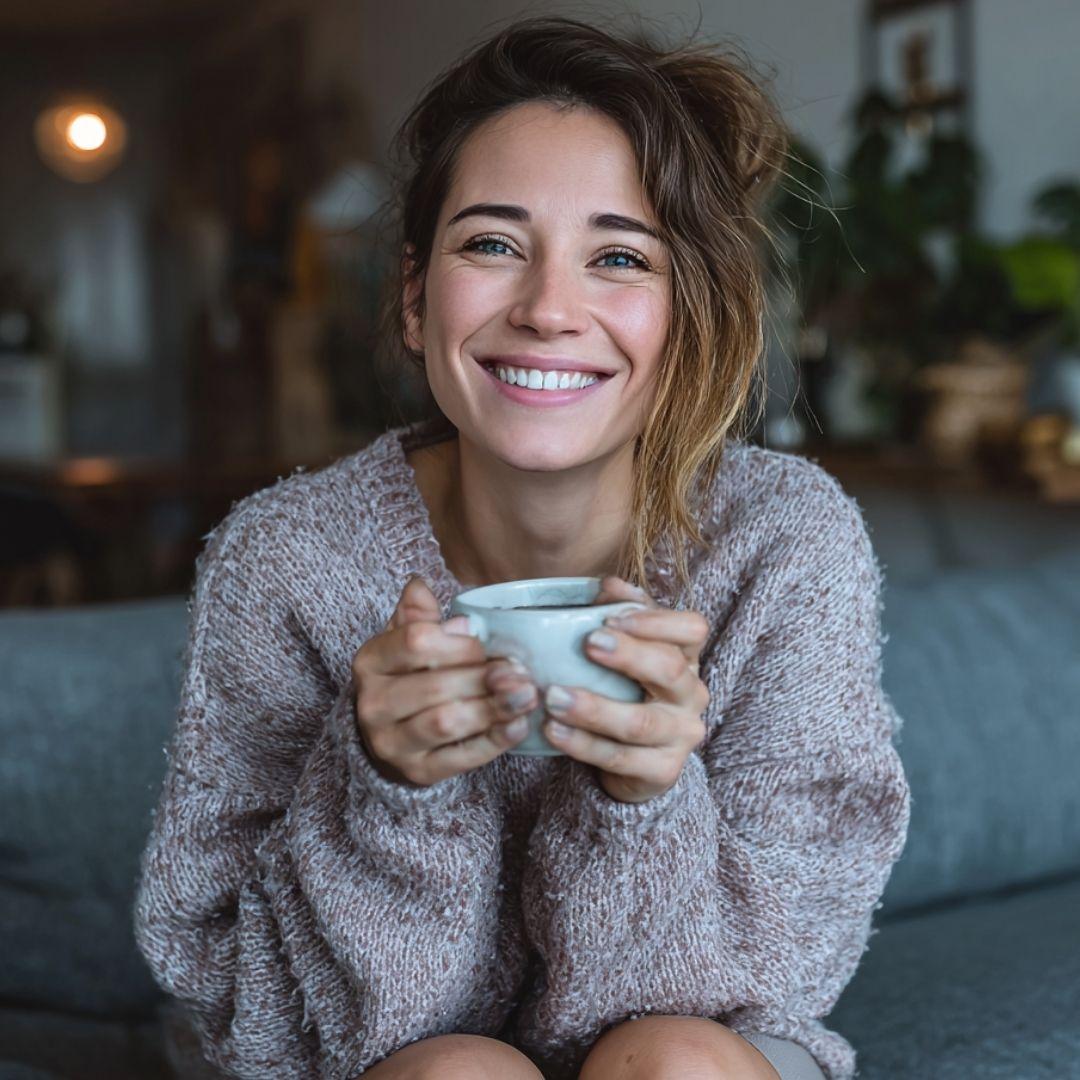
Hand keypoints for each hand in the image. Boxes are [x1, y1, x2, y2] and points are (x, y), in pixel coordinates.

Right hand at [351, 576, 536, 786]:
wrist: (391, 736)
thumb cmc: (409, 677)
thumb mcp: (405, 640)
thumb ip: (417, 614)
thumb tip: (420, 586)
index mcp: (371, 661)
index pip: (416, 642)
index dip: (460, 643)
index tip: (488, 644)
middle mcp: (373, 704)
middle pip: (436, 686)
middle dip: (485, 677)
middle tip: (521, 671)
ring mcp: (393, 743)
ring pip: (447, 723)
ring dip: (494, 708)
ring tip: (527, 695)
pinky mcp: (418, 772)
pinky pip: (461, 758)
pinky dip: (494, 741)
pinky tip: (519, 725)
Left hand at [542, 575, 710, 803]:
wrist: (634, 760)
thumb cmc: (626, 692)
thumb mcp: (626, 652)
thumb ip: (620, 615)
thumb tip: (609, 585)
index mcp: (686, 657)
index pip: (692, 629)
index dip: (656, 620)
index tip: (611, 615)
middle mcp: (691, 694)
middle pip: (670, 670)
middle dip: (628, 655)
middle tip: (588, 643)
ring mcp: (681, 735)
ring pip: (640, 722)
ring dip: (594, 708)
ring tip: (554, 697)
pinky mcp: (663, 770)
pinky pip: (621, 757)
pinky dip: (583, 745)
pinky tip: (554, 731)